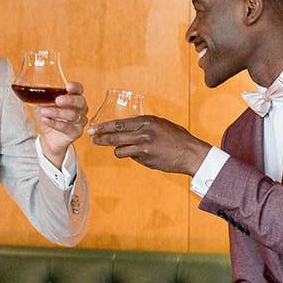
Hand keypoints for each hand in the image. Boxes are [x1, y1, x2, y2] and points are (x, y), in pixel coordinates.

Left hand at [35, 81, 87, 166]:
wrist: (48, 138)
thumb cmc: (47, 118)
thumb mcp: (40, 105)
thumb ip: (36, 95)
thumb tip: (25, 83)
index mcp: (74, 98)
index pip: (79, 89)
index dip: (75, 87)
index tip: (68, 86)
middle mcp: (80, 108)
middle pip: (80, 101)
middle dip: (69, 100)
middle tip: (57, 100)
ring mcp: (80, 121)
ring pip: (72, 115)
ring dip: (56, 112)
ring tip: (44, 112)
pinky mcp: (76, 132)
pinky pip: (67, 127)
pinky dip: (55, 123)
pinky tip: (46, 120)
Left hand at [90, 114, 210, 175]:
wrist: (190, 153)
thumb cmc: (177, 136)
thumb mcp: (160, 123)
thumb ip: (143, 122)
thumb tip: (126, 122)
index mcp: (147, 122)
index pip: (118, 124)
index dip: (103, 127)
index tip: (92, 128)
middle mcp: (143, 134)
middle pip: (114, 137)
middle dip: (100, 139)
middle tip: (92, 139)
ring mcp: (144, 149)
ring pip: (119, 151)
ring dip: (116, 150)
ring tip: (118, 148)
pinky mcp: (145, 160)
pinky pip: (131, 158)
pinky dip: (131, 156)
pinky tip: (139, 154)